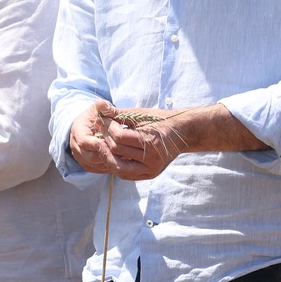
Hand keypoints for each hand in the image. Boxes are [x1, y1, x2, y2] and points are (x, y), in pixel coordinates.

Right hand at [66, 101, 119, 175]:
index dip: (99, 144)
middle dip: (107, 155)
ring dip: (110, 162)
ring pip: (96, 165)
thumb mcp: (98, 109)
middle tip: (125, 153)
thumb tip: (103, 104)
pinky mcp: (88, 166)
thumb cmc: (96, 117)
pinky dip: (111, 166)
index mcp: (77, 132)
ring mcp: (81, 158)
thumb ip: (102, 106)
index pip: (85, 142)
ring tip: (126, 158)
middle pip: (90, 157)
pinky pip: (100, 170)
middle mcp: (75, 147)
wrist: (89, 127)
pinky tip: (123, 161)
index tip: (115, 143)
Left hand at [68, 101, 183, 180]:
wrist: (182, 134)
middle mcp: (153, 158)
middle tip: (98, 129)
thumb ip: (119, 113)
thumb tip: (99, 107)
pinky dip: (115, 165)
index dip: (107, 127)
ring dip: (106, 155)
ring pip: (119, 167)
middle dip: (104, 138)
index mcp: (152, 141)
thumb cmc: (160, 120)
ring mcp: (152, 169)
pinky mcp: (150, 174)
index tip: (100, 119)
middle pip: (118, 151)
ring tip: (101, 143)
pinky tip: (110, 154)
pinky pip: (126, 174)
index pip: (120, 137)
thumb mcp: (141, 115)